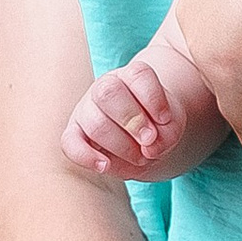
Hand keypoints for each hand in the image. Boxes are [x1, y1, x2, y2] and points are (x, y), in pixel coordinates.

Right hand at [61, 50, 182, 181]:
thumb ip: (167, 133)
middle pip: (108, 93)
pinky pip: (70, 144)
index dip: (153, 98)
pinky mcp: (74, 134)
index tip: (165, 119)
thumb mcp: (171, 125)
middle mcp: (105, 87)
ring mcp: (86, 110)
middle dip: (132, 120)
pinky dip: (86, 156)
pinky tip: (105, 166)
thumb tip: (149, 148)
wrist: (144, 137)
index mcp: (131, 76)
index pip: (137, 74)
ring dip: (121, 146)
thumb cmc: (157, 125)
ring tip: (141, 157)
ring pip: (94, 123)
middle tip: (149, 140)